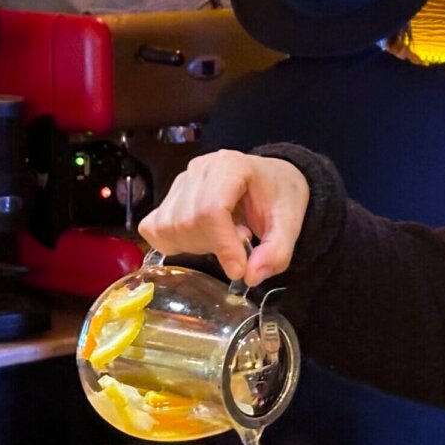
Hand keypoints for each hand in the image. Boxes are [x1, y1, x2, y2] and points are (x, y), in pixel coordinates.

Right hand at [138, 150, 309, 286]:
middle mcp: (199, 169)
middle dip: (213, 245)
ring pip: (168, 226)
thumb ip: (277, 252)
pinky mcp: (170, 196)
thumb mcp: (291, 223)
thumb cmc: (279, 196)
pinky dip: (174, 242)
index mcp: (230, 166)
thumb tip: (250, 277)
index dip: (223, 245)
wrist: (272, 180)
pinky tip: (201, 237)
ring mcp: (181, 181)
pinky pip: (154, 227)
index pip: (211, 209)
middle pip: (187, 221)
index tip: (240, 269)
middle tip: (240, 244)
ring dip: (196, 245)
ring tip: (223, 236)